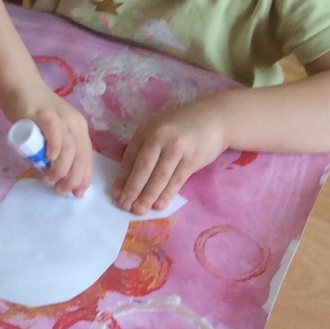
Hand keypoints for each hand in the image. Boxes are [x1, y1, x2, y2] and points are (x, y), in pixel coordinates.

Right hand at [0, 81, 92, 195]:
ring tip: (49, 180)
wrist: (19, 84)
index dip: (84, 177)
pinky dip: (55, 147)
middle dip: (73, 178)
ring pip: (70, 148)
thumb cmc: (33, 110)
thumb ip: (54, 149)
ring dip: (61, 168)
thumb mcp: (51, 132)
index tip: (77, 194)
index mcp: (79, 128)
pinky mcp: (44, 114)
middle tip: (61, 190)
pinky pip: (55, 132)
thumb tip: (53, 173)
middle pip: (81, 156)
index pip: (87, 157)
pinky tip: (49, 159)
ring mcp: (60, 118)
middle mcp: (74, 123)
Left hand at [113, 97, 228, 212]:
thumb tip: (129, 176)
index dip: (122, 178)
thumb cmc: (181, 127)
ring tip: (139, 211)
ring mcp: (176, 148)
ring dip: (147, 196)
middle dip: (132, 189)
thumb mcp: (158, 130)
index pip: (130, 158)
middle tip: (124, 206)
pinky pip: (176, 179)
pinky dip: (167, 194)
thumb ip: (145, 148)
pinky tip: (159, 205)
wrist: (214, 118)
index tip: (115, 194)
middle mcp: (158, 138)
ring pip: (159, 176)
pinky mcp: (192, 158)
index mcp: (145, 131)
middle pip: (142, 168)